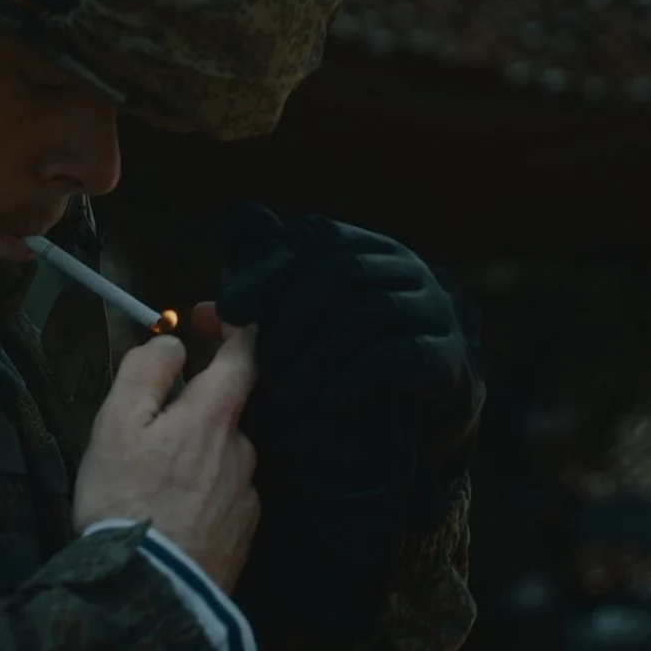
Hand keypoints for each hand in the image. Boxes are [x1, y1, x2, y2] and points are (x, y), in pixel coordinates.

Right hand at [71, 328, 261, 590]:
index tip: (201, 318)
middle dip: (190, 409)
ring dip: (192, 455)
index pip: (247, 352)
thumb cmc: (124, 499)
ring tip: (146, 483)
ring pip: (221, 456)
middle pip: (225, 410)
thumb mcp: (117, 424)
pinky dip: (199, 493)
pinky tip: (167, 514)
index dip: (230, 324)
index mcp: (216, 417)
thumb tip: (175, 345)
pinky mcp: (243, 534)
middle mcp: (244, 451)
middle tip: (142, 432)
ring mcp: (247, 495)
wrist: (148, 591)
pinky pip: (222, 495)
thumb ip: (147, 372)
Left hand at [215, 202, 485, 635]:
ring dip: (318, 353)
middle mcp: (406, 267)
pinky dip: (356, 377)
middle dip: (291, 315)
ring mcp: (434, 308)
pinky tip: (324, 404)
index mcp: (367, 248)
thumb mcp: (304, 334)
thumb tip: (202, 313)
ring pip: (370, 309)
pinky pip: (401, 354)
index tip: (227, 311)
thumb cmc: (351, 364)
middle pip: (342, 268)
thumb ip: (261, 317)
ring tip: (283, 394)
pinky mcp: (448, 355)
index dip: (267, 268)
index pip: (314, 235)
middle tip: (255, 363)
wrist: (428, 415)